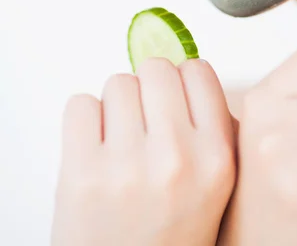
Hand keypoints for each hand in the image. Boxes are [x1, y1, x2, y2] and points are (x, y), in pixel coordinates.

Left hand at [51, 59, 235, 245]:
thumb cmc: (169, 238)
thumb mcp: (215, 185)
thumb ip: (208, 128)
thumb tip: (181, 71)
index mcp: (217, 158)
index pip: (198, 71)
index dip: (182, 82)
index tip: (174, 97)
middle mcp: (176, 158)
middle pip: (156, 68)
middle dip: (148, 88)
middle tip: (142, 120)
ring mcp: (127, 165)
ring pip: (117, 82)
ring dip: (115, 106)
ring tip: (119, 142)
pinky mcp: (81, 173)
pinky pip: (79, 104)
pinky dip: (83, 120)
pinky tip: (94, 149)